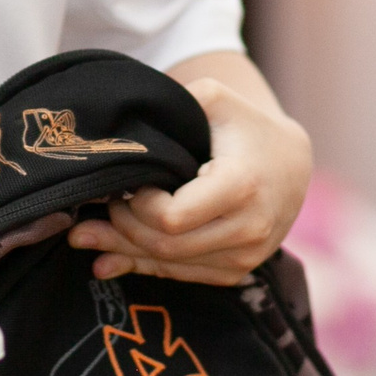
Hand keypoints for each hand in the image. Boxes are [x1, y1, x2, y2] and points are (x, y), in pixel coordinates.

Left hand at [66, 75, 312, 283]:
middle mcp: (249, 228)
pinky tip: (109, 260)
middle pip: (166, 246)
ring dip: (123, 252)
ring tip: (82, 237)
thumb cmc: (245, 126)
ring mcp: (246, 255)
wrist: (292, 162)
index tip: (127, 184)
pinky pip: (184, 276)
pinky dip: (144, 267)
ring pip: (170, 266)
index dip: (137, 206)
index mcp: (242, 186)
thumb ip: (168, 105)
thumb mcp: (213, 99)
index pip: (172, 218)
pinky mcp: (238, 270)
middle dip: (121, 229)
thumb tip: (116, 127)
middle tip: (92, 211)